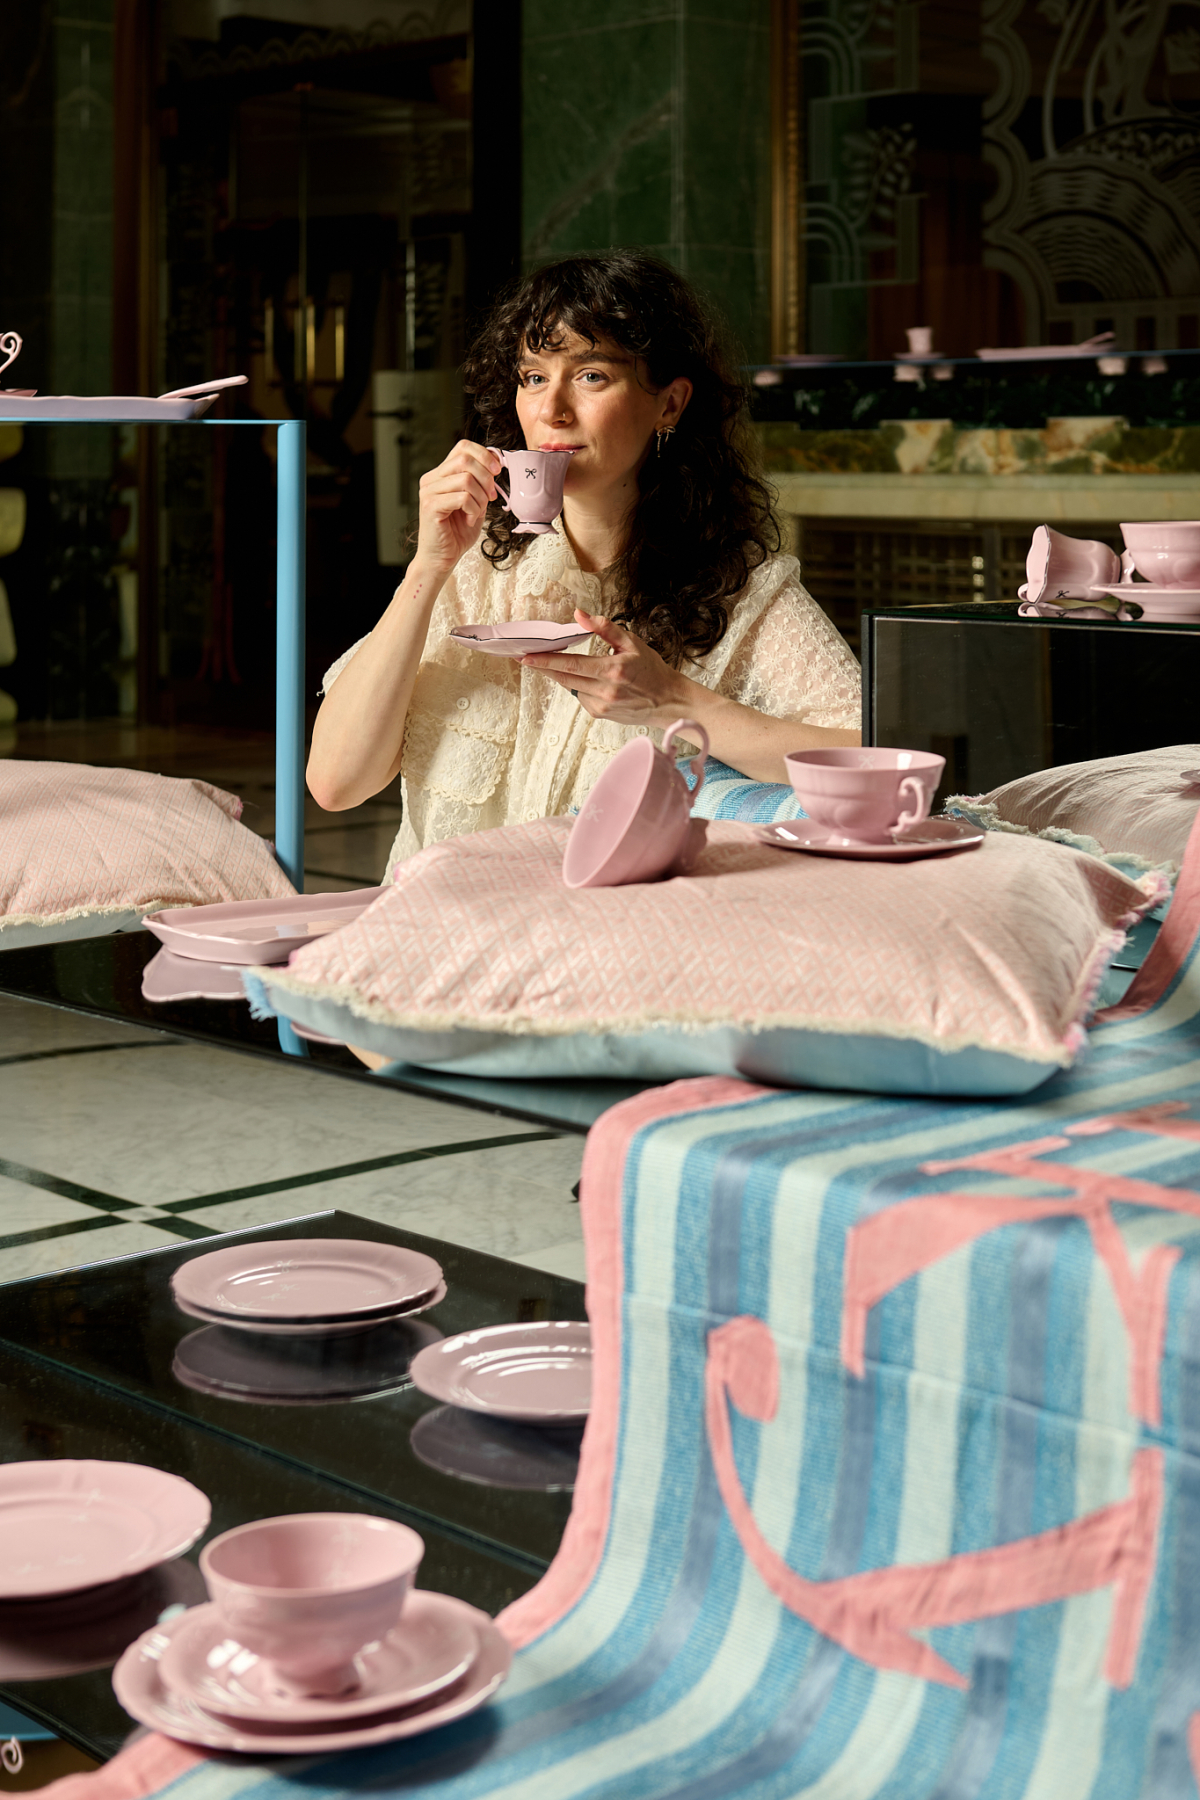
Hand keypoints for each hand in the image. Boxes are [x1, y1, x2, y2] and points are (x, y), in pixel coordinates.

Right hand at [413, 440, 500, 576]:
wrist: (442, 558)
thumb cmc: (457, 533)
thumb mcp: (475, 502)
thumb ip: (481, 483)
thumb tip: (495, 463)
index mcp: (440, 474)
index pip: (462, 447)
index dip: (484, 454)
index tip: (498, 470)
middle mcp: (431, 479)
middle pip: (465, 459)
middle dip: (486, 477)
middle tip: (491, 496)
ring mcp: (428, 491)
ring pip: (466, 479)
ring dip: (480, 497)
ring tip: (478, 512)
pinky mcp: (431, 506)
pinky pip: (462, 497)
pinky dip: (473, 509)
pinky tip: (470, 519)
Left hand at [520, 609, 691, 725]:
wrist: (668, 701)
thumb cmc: (652, 670)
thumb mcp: (632, 642)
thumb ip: (604, 627)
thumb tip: (580, 615)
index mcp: (613, 671)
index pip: (571, 665)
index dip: (546, 661)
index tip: (526, 657)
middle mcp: (605, 692)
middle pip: (564, 678)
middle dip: (543, 667)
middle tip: (524, 657)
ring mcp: (602, 706)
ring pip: (571, 688)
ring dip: (560, 675)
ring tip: (550, 663)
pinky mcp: (600, 715)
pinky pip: (581, 697)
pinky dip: (578, 686)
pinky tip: (587, 679)